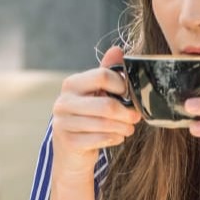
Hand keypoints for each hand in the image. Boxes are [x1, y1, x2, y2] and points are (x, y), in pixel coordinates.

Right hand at [49, 45, 140, 179]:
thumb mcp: (96, 92)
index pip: (102, 76)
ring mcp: (63, 123)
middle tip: (136, 117)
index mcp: (71, 84)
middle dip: (127, 113)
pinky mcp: (68, 142)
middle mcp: (63, 102)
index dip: (122, 85)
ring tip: (129, 128)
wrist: (71, 150)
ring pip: (105, 124)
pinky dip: (114, 138)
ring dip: (123, 127)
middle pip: (107, 105)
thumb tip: (117, 49)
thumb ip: (107, 72)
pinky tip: (116, 137)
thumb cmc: (88, 116)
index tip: (129, 94)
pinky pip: (100, 139)